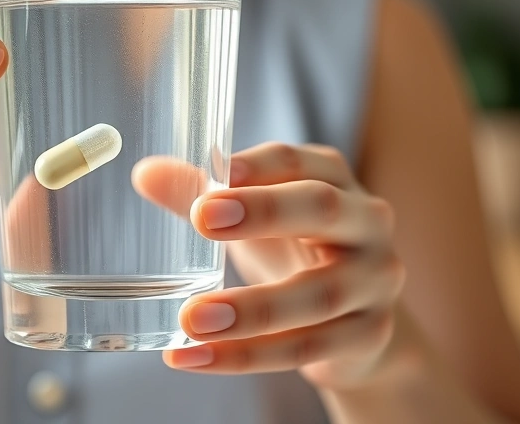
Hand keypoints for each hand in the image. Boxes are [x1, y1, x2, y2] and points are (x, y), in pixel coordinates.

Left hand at [157, 143, 404, 388]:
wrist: (357, 327)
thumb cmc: (294, 251)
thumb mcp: (251, 220)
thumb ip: (200, 195)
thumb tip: (144, 174)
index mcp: (333, 179)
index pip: (299, 161)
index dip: (258, 166)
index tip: (215, 173)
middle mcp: (366, 222)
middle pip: (322, 209)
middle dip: (264, 211)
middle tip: (201, 219)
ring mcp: (375, 280)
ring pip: (316, 293)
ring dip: (249, 309)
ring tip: (190, 319)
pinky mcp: (369, 334)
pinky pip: (307, 347)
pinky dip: (247, 356)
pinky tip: (195, 357)